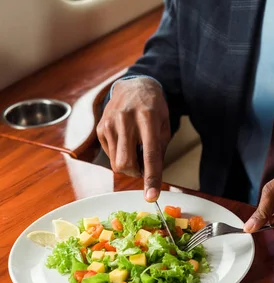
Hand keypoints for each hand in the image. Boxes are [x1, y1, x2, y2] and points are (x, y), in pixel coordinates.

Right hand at [97, 77, 170, 201]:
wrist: (133, 86)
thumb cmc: (153, 108)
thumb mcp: (164, 125)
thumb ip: (159, 150)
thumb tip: (152, 177)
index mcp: (148, 118)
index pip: (150, 155)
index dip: (151, 178)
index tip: (151, 196)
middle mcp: (126, 120)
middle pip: (126, 163)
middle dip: (135, 173)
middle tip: (142, 166)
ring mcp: (110, 123)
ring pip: (116, 163)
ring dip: (128, 165)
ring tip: (134, 149)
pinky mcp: (101, 128)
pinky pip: (110, 155)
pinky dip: (119, 155)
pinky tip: (125, 141)